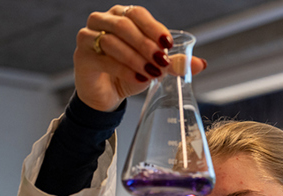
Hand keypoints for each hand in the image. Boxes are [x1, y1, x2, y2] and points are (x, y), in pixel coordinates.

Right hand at [74, 5, 207, 111]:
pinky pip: (103, 59)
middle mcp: (103, 20)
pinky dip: (123, 70)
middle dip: (146, 45)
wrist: (106, 94)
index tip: (168, 44)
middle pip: (125, 25)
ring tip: (152, 73)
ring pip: (112, 41)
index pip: (138, 14)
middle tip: (162, 61)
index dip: (154, 28)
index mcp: (122, 15)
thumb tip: (201, 64)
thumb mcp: (154, 67)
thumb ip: (174, 64)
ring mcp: (89, 36)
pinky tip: (138, 78)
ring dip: (135, 58)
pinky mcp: (82, 56)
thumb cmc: (129, 73)